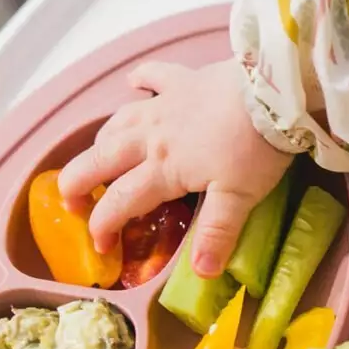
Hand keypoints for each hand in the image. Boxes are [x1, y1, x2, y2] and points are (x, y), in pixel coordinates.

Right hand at [58, 60, 291, 275]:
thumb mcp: (240, 198)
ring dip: (102, 141)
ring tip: (97, 157)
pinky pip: (153, 76)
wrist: (275, 91)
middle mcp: (153, 137)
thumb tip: (199, 272)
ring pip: (118, 122)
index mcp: (164, 169)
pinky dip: (141, 79)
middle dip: (77, 182)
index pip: (120, 201)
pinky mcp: (184, 80)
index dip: (103, 225)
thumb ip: (216, 234)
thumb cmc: (256, 147)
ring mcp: (165, 105)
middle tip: (72, 201)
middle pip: (100, 159)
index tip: (101, 247)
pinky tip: (134, 82)